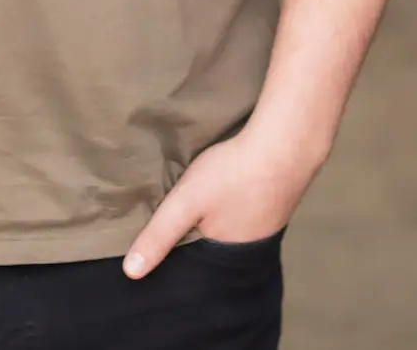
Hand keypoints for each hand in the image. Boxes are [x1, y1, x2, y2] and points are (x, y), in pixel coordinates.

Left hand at [121, 128, 323, 278]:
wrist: (285, 141)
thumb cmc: (234, 173)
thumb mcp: (186, 202)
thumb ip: (159, 236)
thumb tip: (131, 274)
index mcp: (228, 256)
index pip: (197, 265)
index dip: (182, 254)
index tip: (165, 242)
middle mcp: (251, 247)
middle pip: (215, 246)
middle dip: (199, 236)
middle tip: (183, 220)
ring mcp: (269, 223)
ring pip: (233, 226)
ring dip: (219, 217)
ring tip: (204, 205)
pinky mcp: (277, 200)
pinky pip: (249, 209)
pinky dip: (237, 203)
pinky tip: (231, 189)